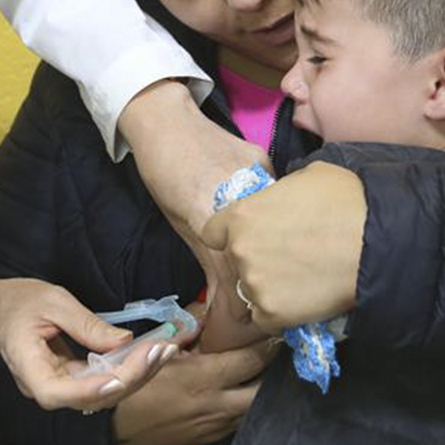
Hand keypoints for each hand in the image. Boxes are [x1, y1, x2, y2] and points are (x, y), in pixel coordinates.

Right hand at [0, 278, 185, 411]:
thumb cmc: (17, 301)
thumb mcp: (52, 301)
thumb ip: (86, 324)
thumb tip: (124, 342)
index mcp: (29, 368)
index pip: (60, 393)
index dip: (94, 388)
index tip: (126, 372)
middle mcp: (44, 386)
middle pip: (91, 397)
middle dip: (132, 376)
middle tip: (164, 349)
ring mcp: (58, 386)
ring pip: (102, 392)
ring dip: (135, 373)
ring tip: (164, 349)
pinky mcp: (70, 379)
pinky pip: (101, 380)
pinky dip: (125, 367)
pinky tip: (147, 352)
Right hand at [114, 333, 274, 444]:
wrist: (115, 430)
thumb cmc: (132, 388)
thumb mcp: (153, 352)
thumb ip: (183, 333)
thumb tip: (203, 314)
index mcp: (205, 378)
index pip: (253, 360)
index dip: (268, 344)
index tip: (273, 332)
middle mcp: (218, 405)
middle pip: (265, 389)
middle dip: (272, 370)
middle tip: (272, 353)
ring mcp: (216, 426)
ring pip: (254, 408)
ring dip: (258, 390)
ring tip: (256, 373)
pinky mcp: (209, 440)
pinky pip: (236, 422)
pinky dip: (242, 407)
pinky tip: (234, 395)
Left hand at [118, 80, 269, 305]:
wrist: (166, 122)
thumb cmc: (163, 176)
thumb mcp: (181, 225)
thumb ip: (210, 260)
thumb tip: (227, 301)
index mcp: (210, 217)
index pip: (239, 274)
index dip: (248, 303)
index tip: (251, 322)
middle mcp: (238, 196)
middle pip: (264, 252)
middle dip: (268, 280)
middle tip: (271, 298)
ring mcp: (256, 174)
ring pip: (278, 225)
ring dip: (278, 250)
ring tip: (279, 266)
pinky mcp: (266, 161)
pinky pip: (279, 198)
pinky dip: (279, 216)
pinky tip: (281, 225)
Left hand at [201, 161, 366, 331]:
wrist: (377, 240)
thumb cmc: (347, 201)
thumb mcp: (306, 178)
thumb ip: (278, 194)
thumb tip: (282, 200)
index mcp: (241, 214)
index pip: (214, 232)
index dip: (233, 236)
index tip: (254, 239)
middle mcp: (240, 249)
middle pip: (236, 263)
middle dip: (256, 263)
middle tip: (289, 260)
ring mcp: (254, 283)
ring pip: (251, 292)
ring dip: (270, 289)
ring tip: (304, 280)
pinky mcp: (272, 313)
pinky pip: (266, 318)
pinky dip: (282, 314)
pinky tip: (305, 300)